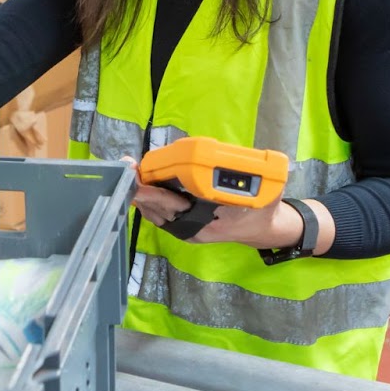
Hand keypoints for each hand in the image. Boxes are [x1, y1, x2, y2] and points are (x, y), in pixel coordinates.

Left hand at [122, 157, 307, 248]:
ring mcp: (188, 230)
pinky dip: (149, 201)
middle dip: (142, 190)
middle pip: (159, 209)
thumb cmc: (262, 210)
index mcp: (209, 221)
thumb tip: (232, 160)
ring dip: (142, 195)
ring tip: (129, 174)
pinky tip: (140, 186)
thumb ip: (248, 178)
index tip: (140, 182)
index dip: (156, 193)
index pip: (176, 207)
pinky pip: (160, 215)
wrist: (262, 230)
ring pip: (156, 214)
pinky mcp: (184, 227)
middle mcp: (194, 229)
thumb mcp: (261, 192)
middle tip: (128, 172)